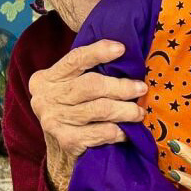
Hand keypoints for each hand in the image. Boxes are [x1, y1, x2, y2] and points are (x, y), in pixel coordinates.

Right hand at [28, 40, 147, 188]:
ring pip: (99, 110)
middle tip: (141, 88)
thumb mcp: (68, 82)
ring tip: (139, 112)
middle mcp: (49, 97)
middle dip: (120, 86)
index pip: (76, 59)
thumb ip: (88, 69)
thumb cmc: (68, 103)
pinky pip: (99, 134)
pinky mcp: (67, 141)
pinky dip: (117, 132)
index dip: (99, 52)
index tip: (122, 49)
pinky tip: (127, 131)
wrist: (52, 140)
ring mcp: (56, 120)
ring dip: (124, 110)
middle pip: (91, 86)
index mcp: (49, 77)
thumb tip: (123, 55)